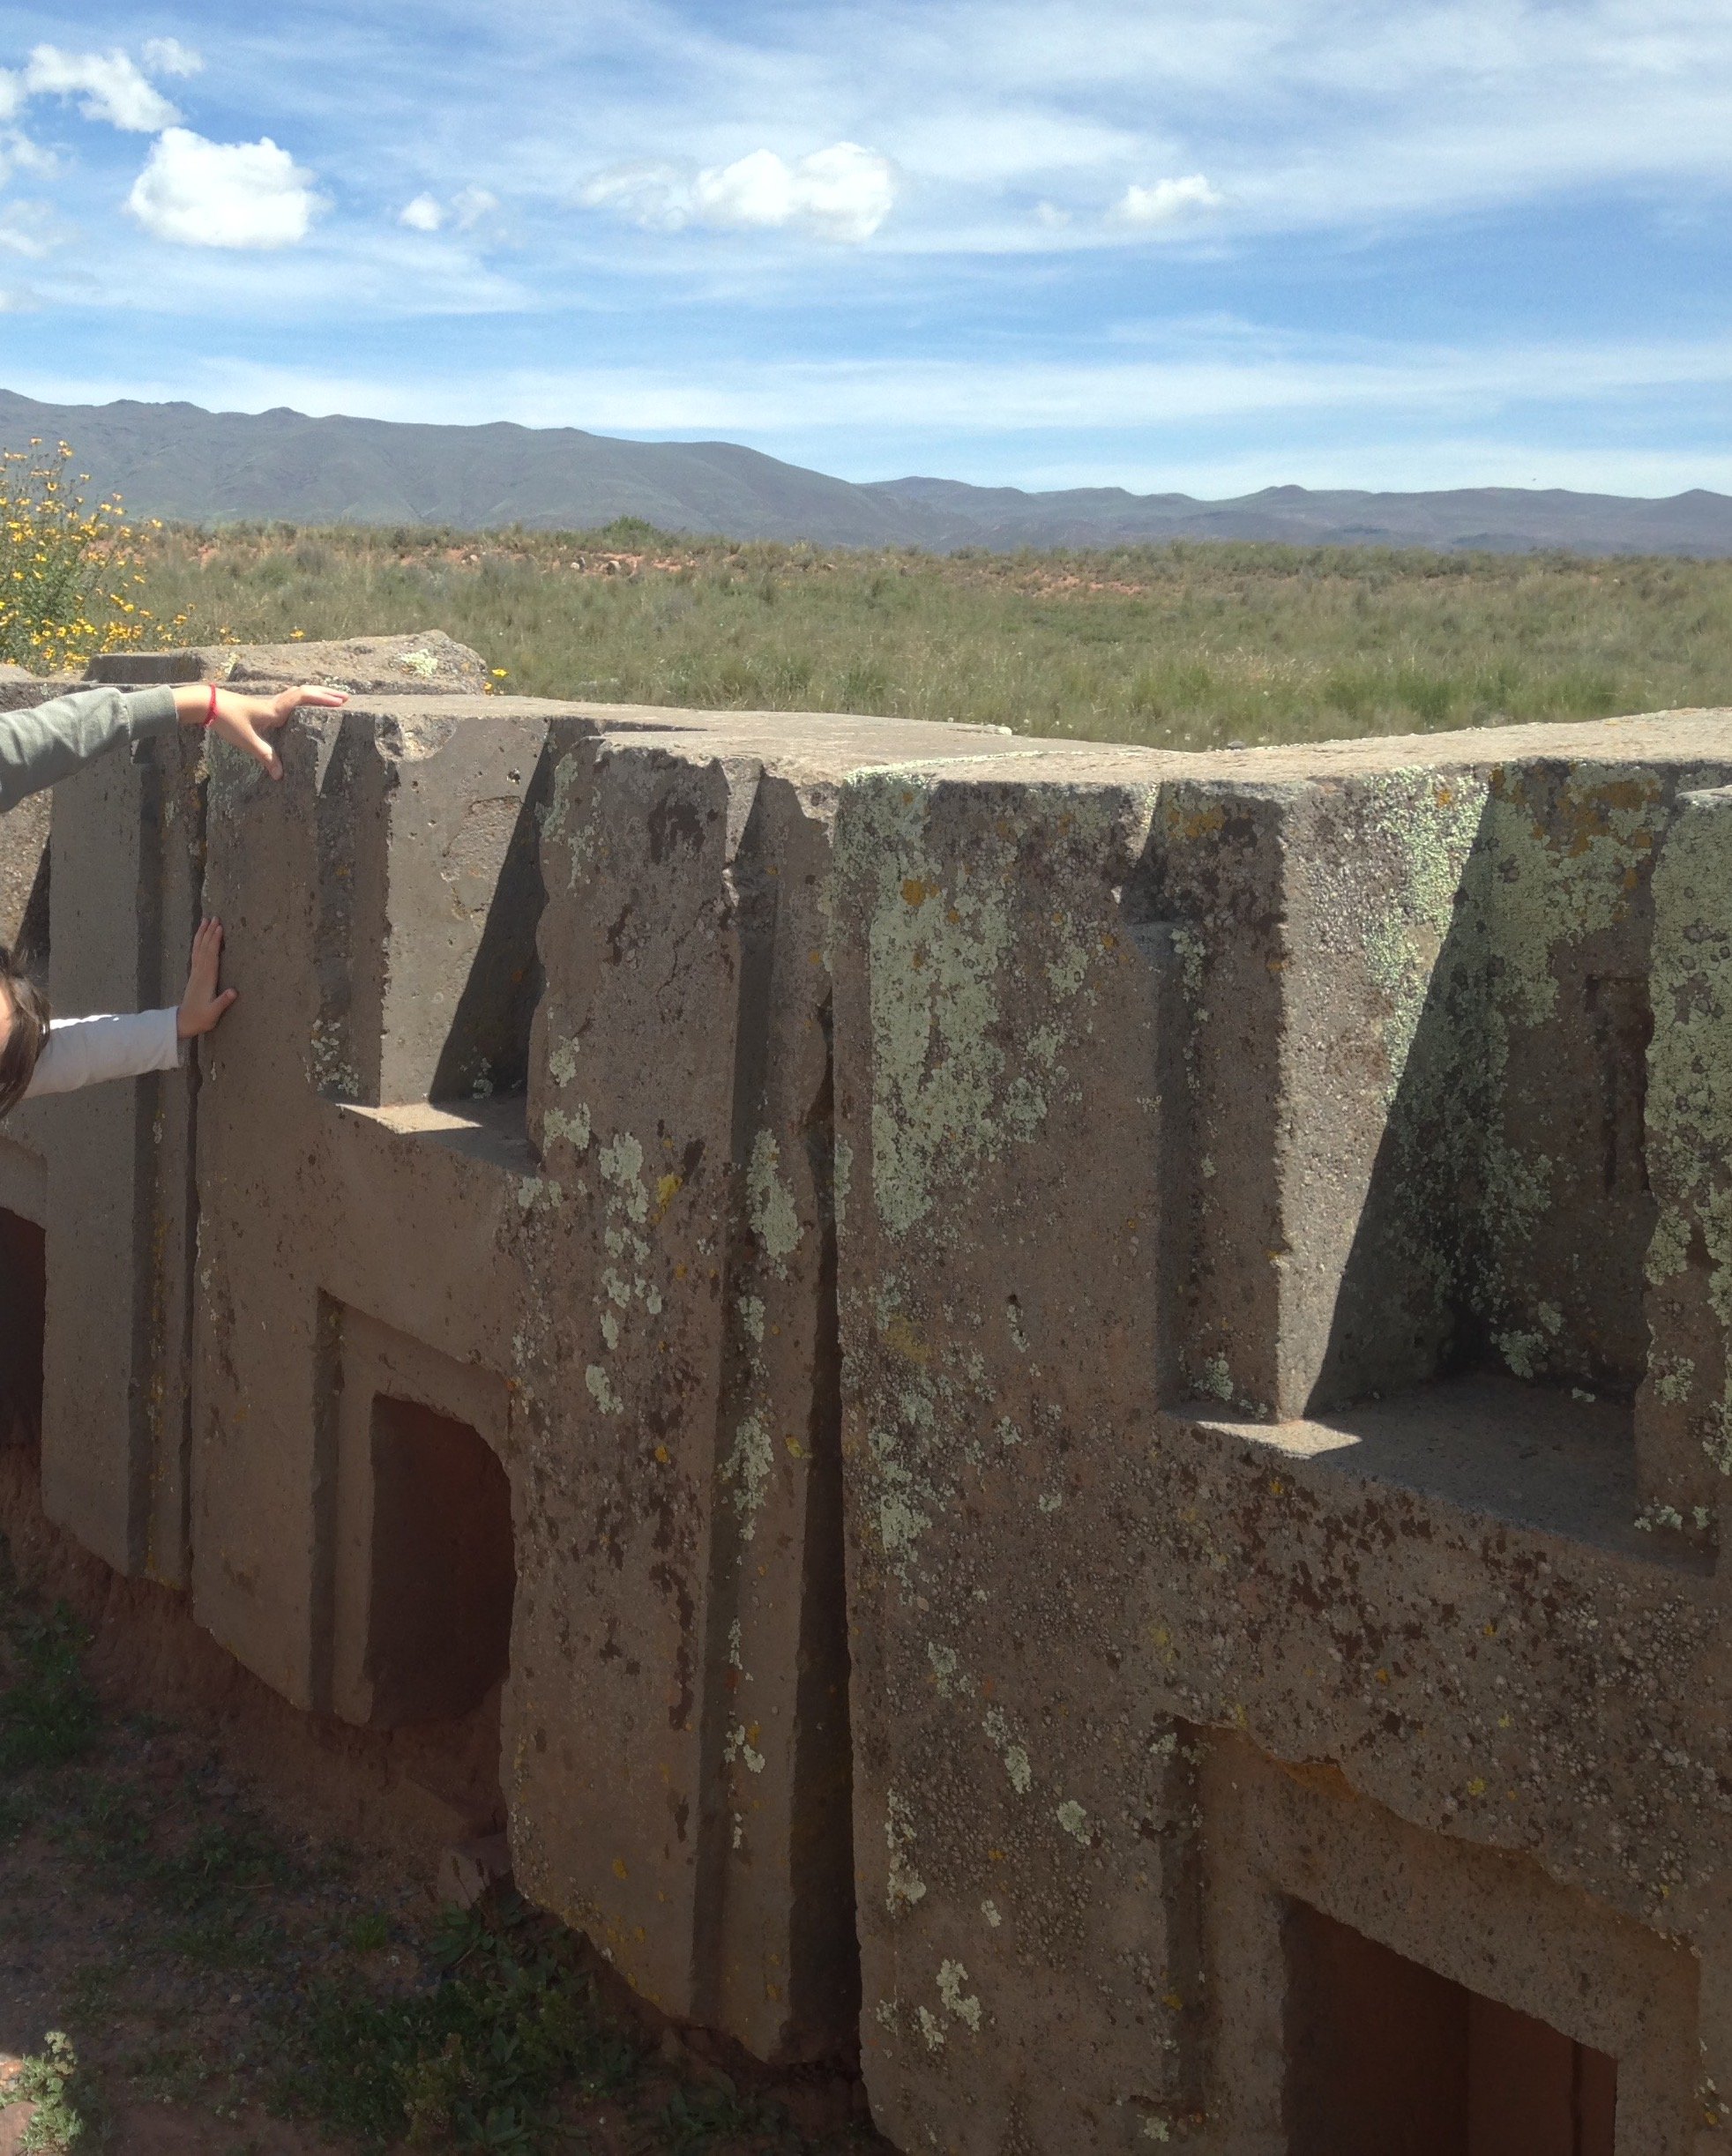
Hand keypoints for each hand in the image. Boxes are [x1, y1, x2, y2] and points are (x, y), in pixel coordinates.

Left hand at [177, 682, 347, 779]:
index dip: (324, 698)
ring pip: (298, 693)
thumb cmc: (227, 720)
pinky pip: (290, 700)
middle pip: (306, 692)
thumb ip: (266, 757)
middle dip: (327, 694)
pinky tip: (304, 708)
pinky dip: (303, 700)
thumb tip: (281, 776)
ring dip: (316, 694)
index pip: (304, 697)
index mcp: (275, 709)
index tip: (342, 703)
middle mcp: (275, 703)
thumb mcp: (248, 741)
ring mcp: (270, 703)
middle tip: (346, 698)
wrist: (207, 704)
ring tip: (331, 699)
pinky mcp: (263, 707)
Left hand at [177, 918, 237, 1039]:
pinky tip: (201, 938)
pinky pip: (196, 954)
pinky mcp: (195, 975)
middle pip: (204, 948)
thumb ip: (223, 1002)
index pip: (211, 956)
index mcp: (206, 979)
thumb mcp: (213, 1013)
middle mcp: (200, 973)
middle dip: (209, 932)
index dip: (215, 941)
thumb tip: (234, 991)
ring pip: (198, 949)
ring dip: (202, 934)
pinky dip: (198, 943)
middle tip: (214, 917)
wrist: (184, 1022)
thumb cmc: (200, 1018)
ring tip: (205, 921)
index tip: (219, 928)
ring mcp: (196, 973)